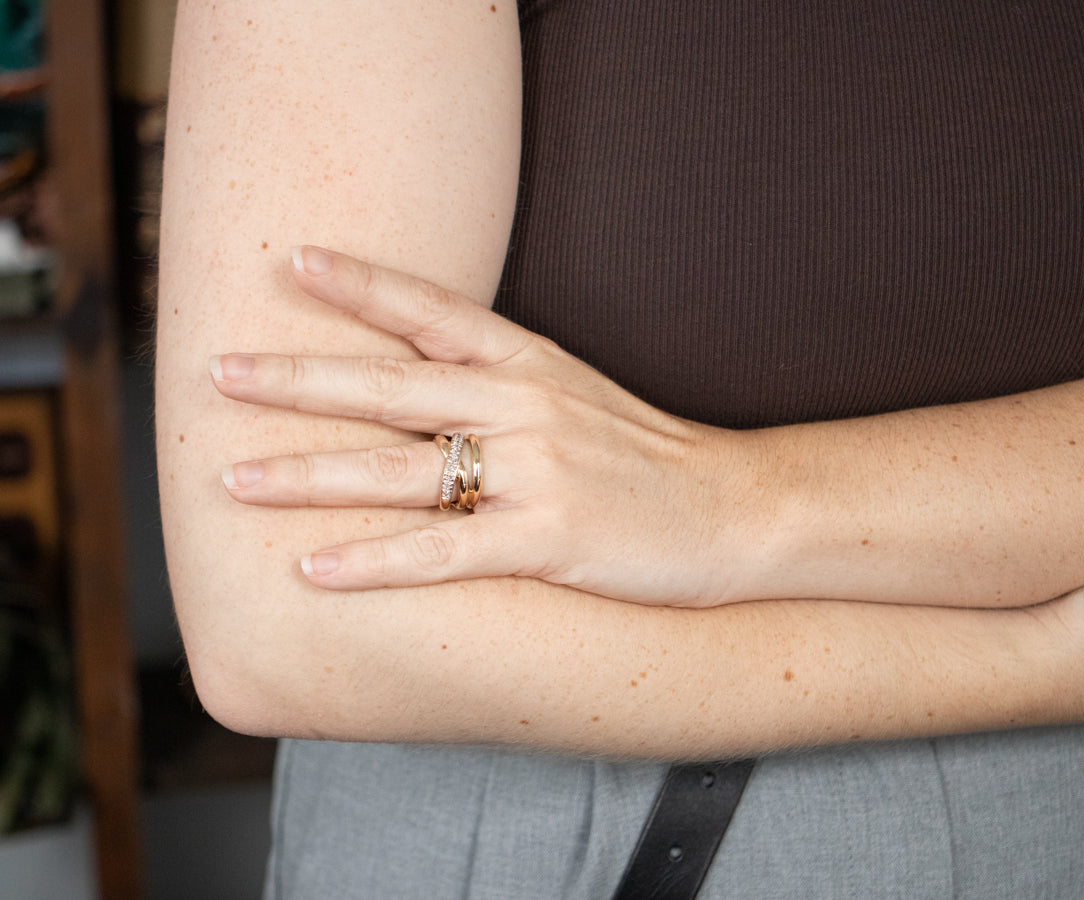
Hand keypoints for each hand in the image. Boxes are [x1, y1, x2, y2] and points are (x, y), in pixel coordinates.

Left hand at [210, 246, 760, 605]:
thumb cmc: (652, 455)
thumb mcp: (582, 392)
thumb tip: (426, 375)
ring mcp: (537, 472)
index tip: (292, 260)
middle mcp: (526, 406)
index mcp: (533, 364)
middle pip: (392, 387)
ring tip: (234, 480)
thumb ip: (508, 380)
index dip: (362, 285)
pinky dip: (373, 563)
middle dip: (300, 380)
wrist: (737, 509)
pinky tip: (314, 570)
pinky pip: (441, 554)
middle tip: (220, 374)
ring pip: (401, 470)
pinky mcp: (548, 540)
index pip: (433, 313)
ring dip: (310, 476)